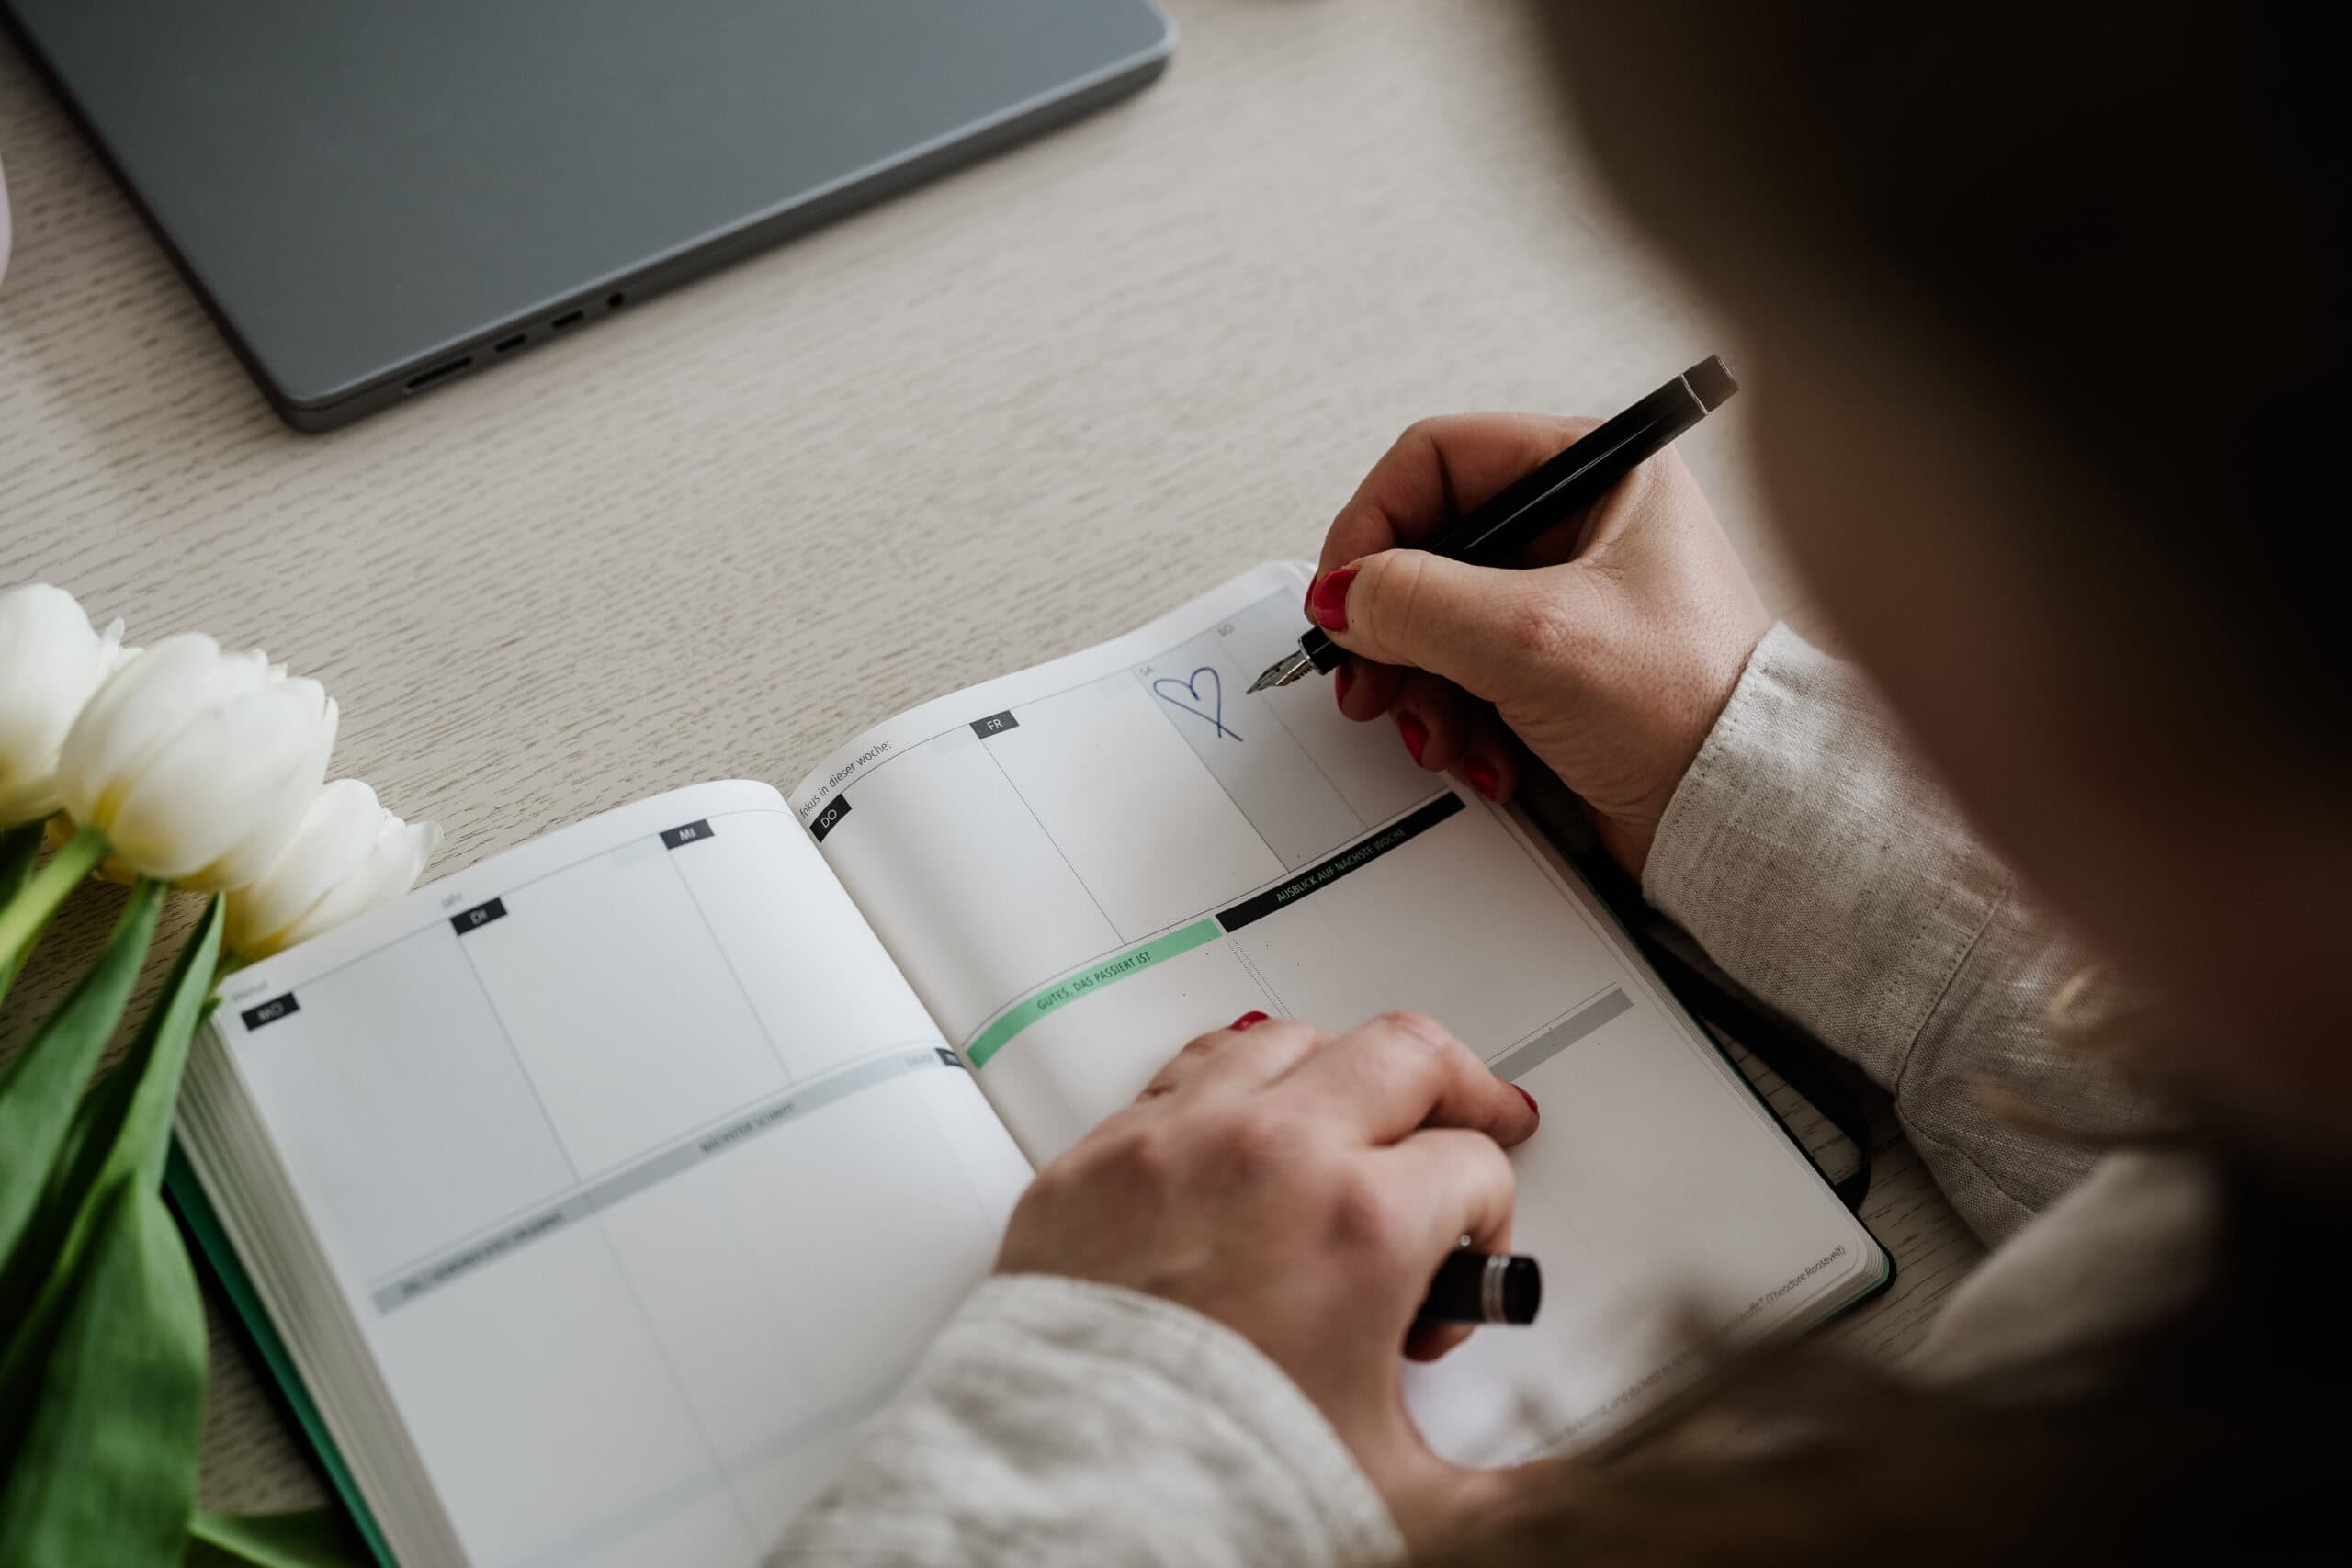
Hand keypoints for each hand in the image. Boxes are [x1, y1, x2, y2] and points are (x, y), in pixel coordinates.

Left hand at [997, 1010, 1543, 1552]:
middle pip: (1401, 1056)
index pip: (1472, 1167)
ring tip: (1359, 1111)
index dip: (1492, 1222)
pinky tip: (1243, 1129)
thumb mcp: (1396, 1499)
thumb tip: (1554, 1498)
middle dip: (1457, 1088)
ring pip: (1285, 1041)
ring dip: (1341, 1070)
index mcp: (1358, 1224)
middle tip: (1475, 1117)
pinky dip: (1228, 1092)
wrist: (1064, 1514)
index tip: (1464, 1272)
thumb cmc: (1206, 1491)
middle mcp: (1268, 1157)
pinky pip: (1179, 1077)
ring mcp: (1174, 1146)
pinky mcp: (1094, 1163)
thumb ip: (1505, 1493)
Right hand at [1310, 414, 1769, 877]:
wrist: (1739, 815)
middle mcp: (1582, 526)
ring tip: (1437, 733)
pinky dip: (1459, 722)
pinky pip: (1467, 678)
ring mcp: (1567, 602)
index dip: (1375, 523)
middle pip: (1430, 549)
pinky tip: (1486, 757)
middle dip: (1393, 627)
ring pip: (1439, 623)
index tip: (1343, 593)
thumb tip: (1345, 596)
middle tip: (1369, 677)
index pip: (1441, 459)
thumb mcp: (1535, 638)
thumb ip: (1420, 603)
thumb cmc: (1694, 707)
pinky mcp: (1558, 670)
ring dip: (1422, 689)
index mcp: (1599, 473)